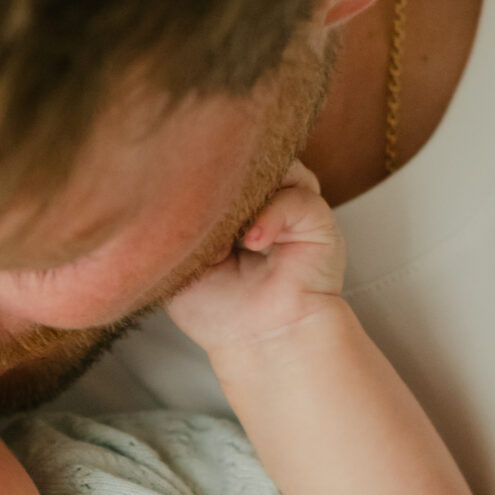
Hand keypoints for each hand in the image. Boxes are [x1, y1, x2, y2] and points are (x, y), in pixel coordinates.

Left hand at [165, 161, 346, 359]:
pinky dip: (270, 215)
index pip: (218, 160)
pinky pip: (296, 197)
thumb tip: (182, 182)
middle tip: (198, 204)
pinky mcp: (317, 220)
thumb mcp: (179, 258)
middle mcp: (264, 198)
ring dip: (245, 191)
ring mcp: (291, 205)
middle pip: (246, 153)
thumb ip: (181, 218)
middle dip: (221, 172)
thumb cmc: (215, 309)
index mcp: (231, 204)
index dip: (199, 166)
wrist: (254, 342)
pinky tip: (252, 242)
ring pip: (275, 163)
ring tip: (226, 232)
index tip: (176, 179)